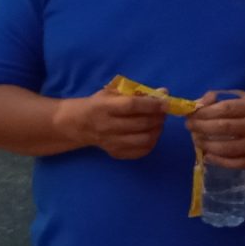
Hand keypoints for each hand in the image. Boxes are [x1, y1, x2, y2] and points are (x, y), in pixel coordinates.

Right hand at [52, 89, 169, 159]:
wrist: (78, 125)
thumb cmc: (98, 104)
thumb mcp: (112, 92)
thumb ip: (137, 92)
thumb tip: (163, 92)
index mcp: (104, 107)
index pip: (132, 106)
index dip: (151, 104)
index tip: (165, 102)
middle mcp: (106, 126)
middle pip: (140, 124)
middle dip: (158, 117)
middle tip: (163, 113)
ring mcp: (111, 142)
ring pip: (143, 140)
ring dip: (157, 131)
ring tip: (158, 124)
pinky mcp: (115, 153)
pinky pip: (140, 152)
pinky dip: (151, 143)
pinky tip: (150, 134)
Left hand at [187, 91, 244, 170]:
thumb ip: (222, 98)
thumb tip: (197, 104)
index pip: (225, 109)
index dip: (204, 113)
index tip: (191, 114)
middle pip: (224, 128)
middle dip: (201, 128)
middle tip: (190, 127)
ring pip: (228, 148)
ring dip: (206, 145)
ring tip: (196, 140)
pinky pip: (236, 163)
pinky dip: (219, 161)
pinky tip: (208, 156)